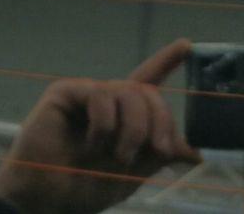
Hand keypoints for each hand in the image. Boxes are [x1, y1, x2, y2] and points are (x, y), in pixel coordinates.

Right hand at [0, 39, 198, 213]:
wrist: (49, 199)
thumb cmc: (84, 187)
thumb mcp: (132, 173)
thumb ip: (159, 154)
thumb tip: (195, 152)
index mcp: (123, 116)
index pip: (147, 82)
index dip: (166, 61)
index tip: (187, 44)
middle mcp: (106, 100)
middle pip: (147, 92)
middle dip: (160, 122)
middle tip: (158, 152)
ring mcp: (87, 94)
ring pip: (130, 92)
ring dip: (134, 129)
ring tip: (119, 157)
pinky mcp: (66, 91)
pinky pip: (101, 95)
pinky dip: (104, 125)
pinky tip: (91, 145)